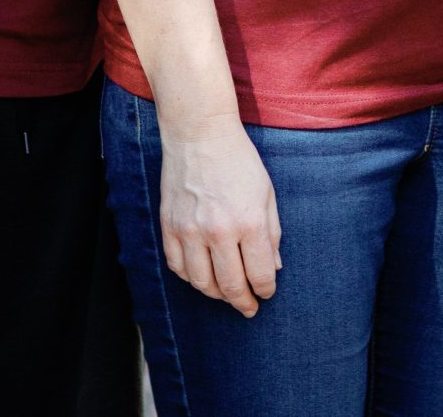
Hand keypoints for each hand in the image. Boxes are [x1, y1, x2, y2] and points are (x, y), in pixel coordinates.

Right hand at [157, 112, 281, 315]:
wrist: (199, 134)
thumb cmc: (239, 161)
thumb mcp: (267, 194)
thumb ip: (272, 234)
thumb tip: (273, 268)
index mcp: (249, 222)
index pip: (260, 274)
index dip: (265, 290)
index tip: (266, 293)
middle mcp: (218, 231)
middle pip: (230, 286)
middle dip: (243, 302)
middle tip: (248, 307)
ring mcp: (189, 230)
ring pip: (201, 283)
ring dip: (216, 294)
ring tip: (226, 292)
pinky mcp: (169, 226)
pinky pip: (177, 267)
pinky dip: (191, 278)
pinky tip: (202, 276)